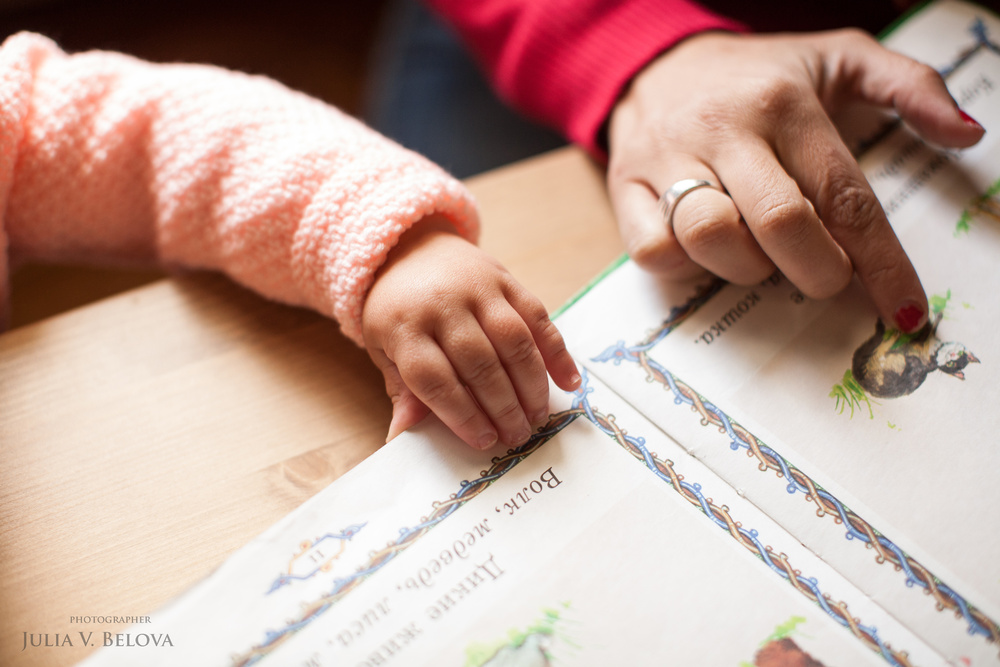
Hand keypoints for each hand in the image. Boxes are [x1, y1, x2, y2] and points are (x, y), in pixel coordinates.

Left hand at [362, 215, 581, 448]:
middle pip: (479, 363)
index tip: (483, 440)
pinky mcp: (506, 279)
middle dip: (502, 406)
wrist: (409, 248)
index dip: (461, 414)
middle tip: (517, 436)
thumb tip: (402, 436)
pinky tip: (568, 382)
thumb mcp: (383, 347)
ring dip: (531, 384)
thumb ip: (402, 390)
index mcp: (404, 326)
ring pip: (513, 341)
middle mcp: (442, 304)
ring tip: (537, 416)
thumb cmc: (397, 309)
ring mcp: (477, 288)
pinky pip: (537, 317)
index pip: (434, 378)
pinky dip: (557, 351)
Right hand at [607, 29, 984, 331]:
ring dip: (748, 269)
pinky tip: (704, 250)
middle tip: (825, 277)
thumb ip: (910, 86)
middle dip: (816, 272)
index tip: (903, 311)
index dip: (880, 263)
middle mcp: (724, 129)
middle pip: (779, 224)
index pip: (843, 196)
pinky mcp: (623, 186)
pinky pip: (653, 250)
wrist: (655, 63)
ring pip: (712, 240)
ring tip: (760, 255)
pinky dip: (684, 266)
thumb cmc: (756, 75)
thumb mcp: (838, 58)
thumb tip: (966, 133)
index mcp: (783, 102)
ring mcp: (666, 158)